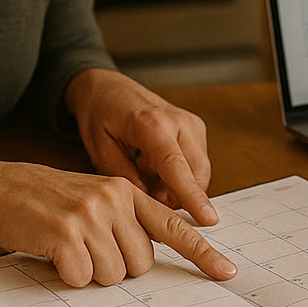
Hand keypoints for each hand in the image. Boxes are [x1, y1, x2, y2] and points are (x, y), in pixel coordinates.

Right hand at [0, 160, 235, 286]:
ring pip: (113, 275)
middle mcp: (114, 199)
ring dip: (90, 273)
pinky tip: (53, 253)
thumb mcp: (94, 198)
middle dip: (116, 269)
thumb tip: (147, 262)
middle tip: (87, 250)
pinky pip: (82, 278)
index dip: (201, 253)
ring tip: (68, 248)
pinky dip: (67, 276)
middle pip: (141, 265)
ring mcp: (91, 214)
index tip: (226, 272)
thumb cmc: (46, 201)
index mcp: (127, 191)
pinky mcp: (66, 232)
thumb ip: (125, 221)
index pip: (173, 225)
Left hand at [66, 69, 216, 225]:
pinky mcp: (196, 128)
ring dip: (177, 185)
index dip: (192, 195)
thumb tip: (150, 203)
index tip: (207, 218)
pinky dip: (179, 174)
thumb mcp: (100, 150)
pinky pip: (196, 164)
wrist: (107, 88)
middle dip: (178, 195)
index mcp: (151, 124)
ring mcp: (191, 123)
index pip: (177, 166)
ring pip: (199, 172)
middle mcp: (178, 121)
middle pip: (196, 173)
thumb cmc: (100, 114)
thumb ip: (125, 178)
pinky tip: (155, 166)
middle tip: (148, 194)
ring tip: (146, 173)